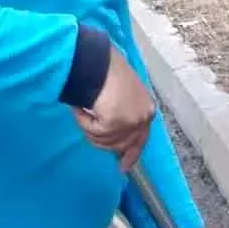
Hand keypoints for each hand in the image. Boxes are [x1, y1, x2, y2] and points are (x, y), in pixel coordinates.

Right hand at [73, 47, 155, 171]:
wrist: (98, 60)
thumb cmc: (105, 72)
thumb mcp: (122, 96)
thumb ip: (123, 115)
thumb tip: (115, 140)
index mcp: (147, 109)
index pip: (142, 139)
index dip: (131, 154)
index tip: (123, 168)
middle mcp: (144, 117)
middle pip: (121, 144)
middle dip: (102, 139)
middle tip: (89, 124)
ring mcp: (131, 121)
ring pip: (104, 140)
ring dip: (89, 127)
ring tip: (84, 107)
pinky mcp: (115, 122)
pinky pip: (93, 132)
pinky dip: (83, 121)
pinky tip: (81, 107)